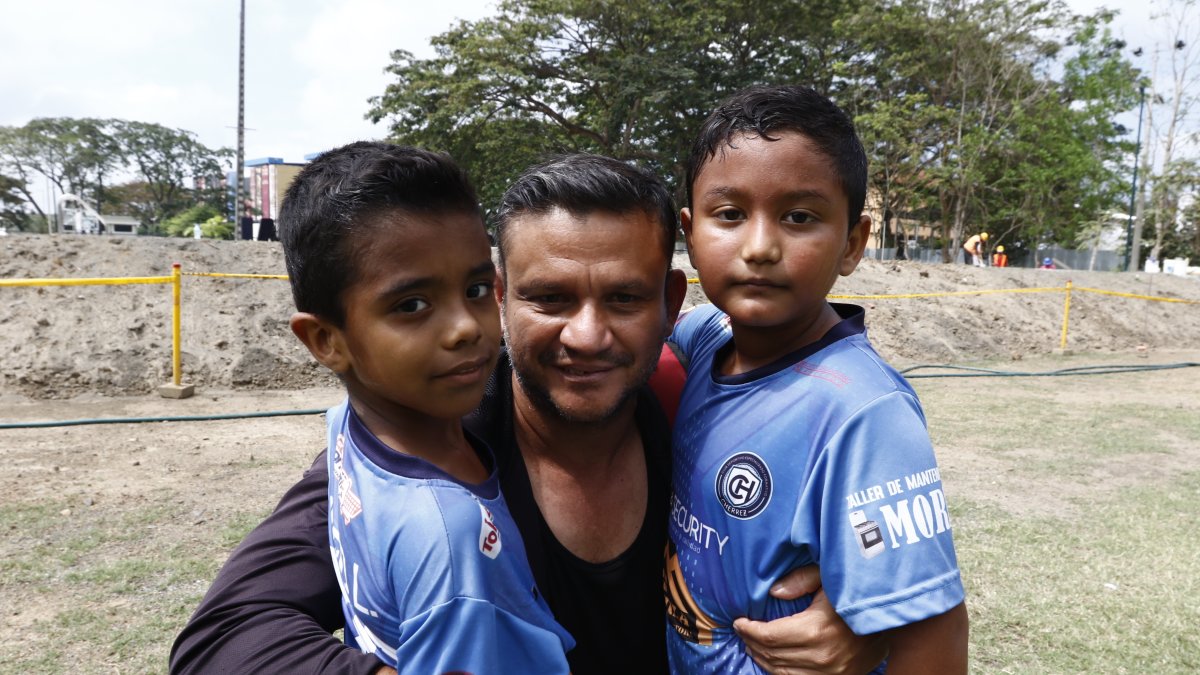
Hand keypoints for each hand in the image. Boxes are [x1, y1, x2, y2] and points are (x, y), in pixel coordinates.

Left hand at [734, 566, 886, 674]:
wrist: (890, 623)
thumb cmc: (855, 594)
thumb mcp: (829, 577)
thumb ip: (800, 580)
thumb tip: (773, 592)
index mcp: (816, 629)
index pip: (769, 635)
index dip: (749, 629)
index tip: (739, 621)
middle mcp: (821, 656)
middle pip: (772, 654)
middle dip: (752, 642)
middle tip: (743, 631)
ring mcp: (830, 672)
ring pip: (782, 672)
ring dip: (762, 659)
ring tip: (752, 645)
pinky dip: (780, 671)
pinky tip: (772, 660)